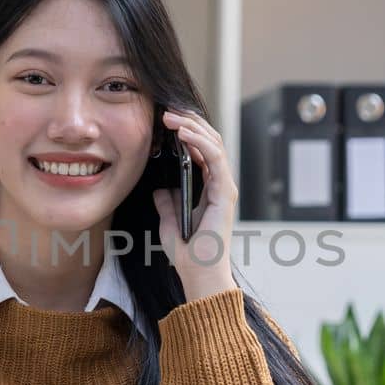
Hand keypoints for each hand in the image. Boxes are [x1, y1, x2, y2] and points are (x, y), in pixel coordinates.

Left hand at [152, 108, 238, 300]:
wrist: (198, 274)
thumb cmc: (187, 253)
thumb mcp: (169, 220)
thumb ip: (167, 202)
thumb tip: (159, 187)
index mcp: (208, 188)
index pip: (201, 150)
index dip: (186, 132)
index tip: (164, 120)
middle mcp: (219, 184)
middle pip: (209, 141)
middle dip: (188, 122)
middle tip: (166, 110)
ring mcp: (224, 187)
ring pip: (214, 144)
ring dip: (192, 126)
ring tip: (170, 116)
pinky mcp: (225, 193)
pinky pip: (215, 158)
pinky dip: (200, 142)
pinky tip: (183, 133)